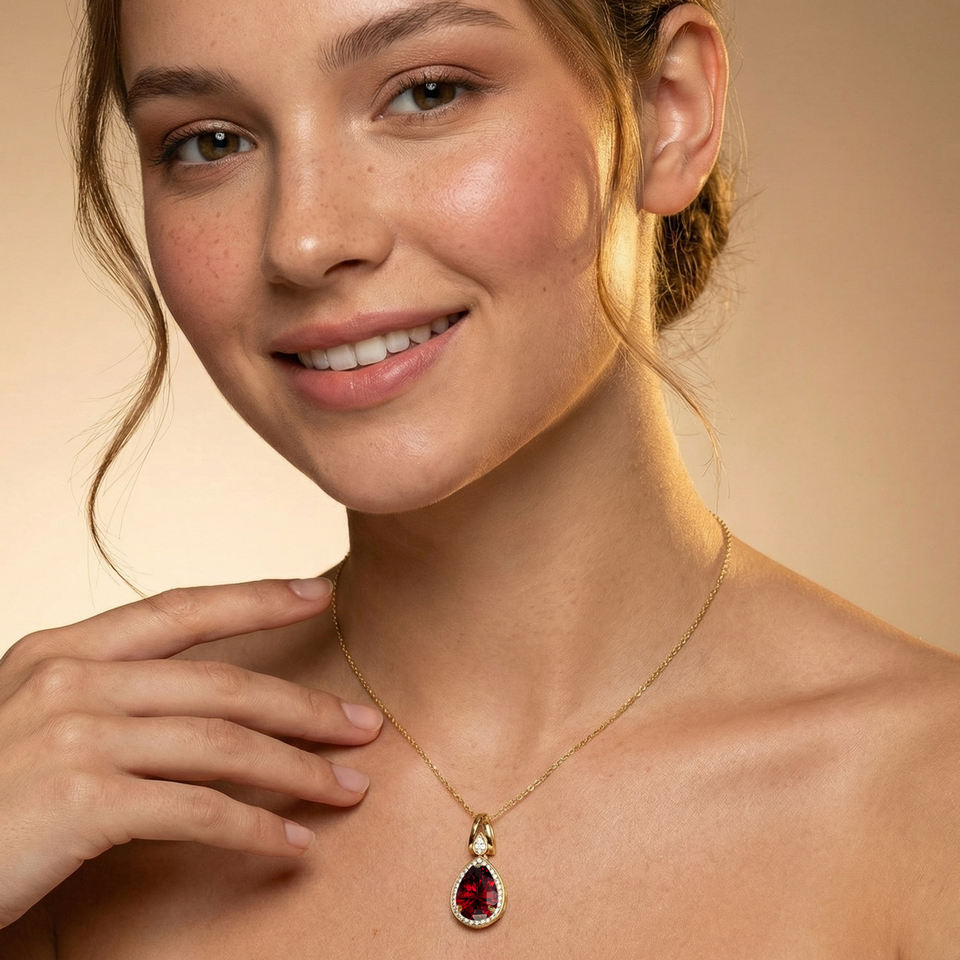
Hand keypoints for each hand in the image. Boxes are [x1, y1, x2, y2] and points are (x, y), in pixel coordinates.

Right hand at [0, 576, 381, 928]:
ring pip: (223, 742)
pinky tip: (292, 846)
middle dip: (303, 705)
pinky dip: (255, 829)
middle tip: (361, 725)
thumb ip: (110, 697)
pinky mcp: (81, 800)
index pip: (180, 609)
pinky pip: (197, 809)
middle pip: (222, 682)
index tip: (317, 594)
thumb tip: (202, 706)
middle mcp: (71, 677)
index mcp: (62, 649)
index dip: (255, 598)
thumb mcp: (35, 720)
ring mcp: (76, 735)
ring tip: (347, 789)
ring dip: (298, 769)